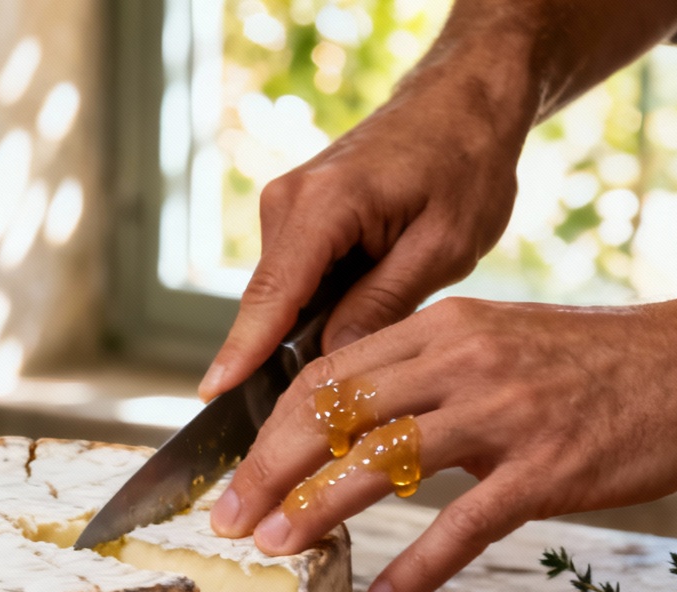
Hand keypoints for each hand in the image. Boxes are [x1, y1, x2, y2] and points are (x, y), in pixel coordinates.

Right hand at [197, 69, 530, 400]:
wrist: (462, 103)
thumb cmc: (464, 164)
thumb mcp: (444, 246)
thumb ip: (385, 303)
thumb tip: (334, 357)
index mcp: (326, 204)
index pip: (273, 294)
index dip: (243, 351)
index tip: (211, 393)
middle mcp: (289, 201)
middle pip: (270, 302)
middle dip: (283, 356)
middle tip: (322, 402)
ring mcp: (286, 205)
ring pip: (282, 294)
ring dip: (310, 327)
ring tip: (363, 339)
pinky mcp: (295, 214)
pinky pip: (294, 277)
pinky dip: (316, 304)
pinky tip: (358, 310)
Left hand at [207, 296, 676, 591]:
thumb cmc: (600, 363)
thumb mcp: (498, 342)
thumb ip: (427, 374)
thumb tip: (352, 423)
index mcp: (441, 329)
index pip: (327, 377)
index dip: (270, 429)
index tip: (233, 474)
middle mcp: (462, 361)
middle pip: (335, 416)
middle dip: (269, 472)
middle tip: (228, 522)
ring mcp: (505, 413)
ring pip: (383, 463)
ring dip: (319, 510)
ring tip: (278, 551)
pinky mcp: (548, 466)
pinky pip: (465, 522)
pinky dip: (418, 564)